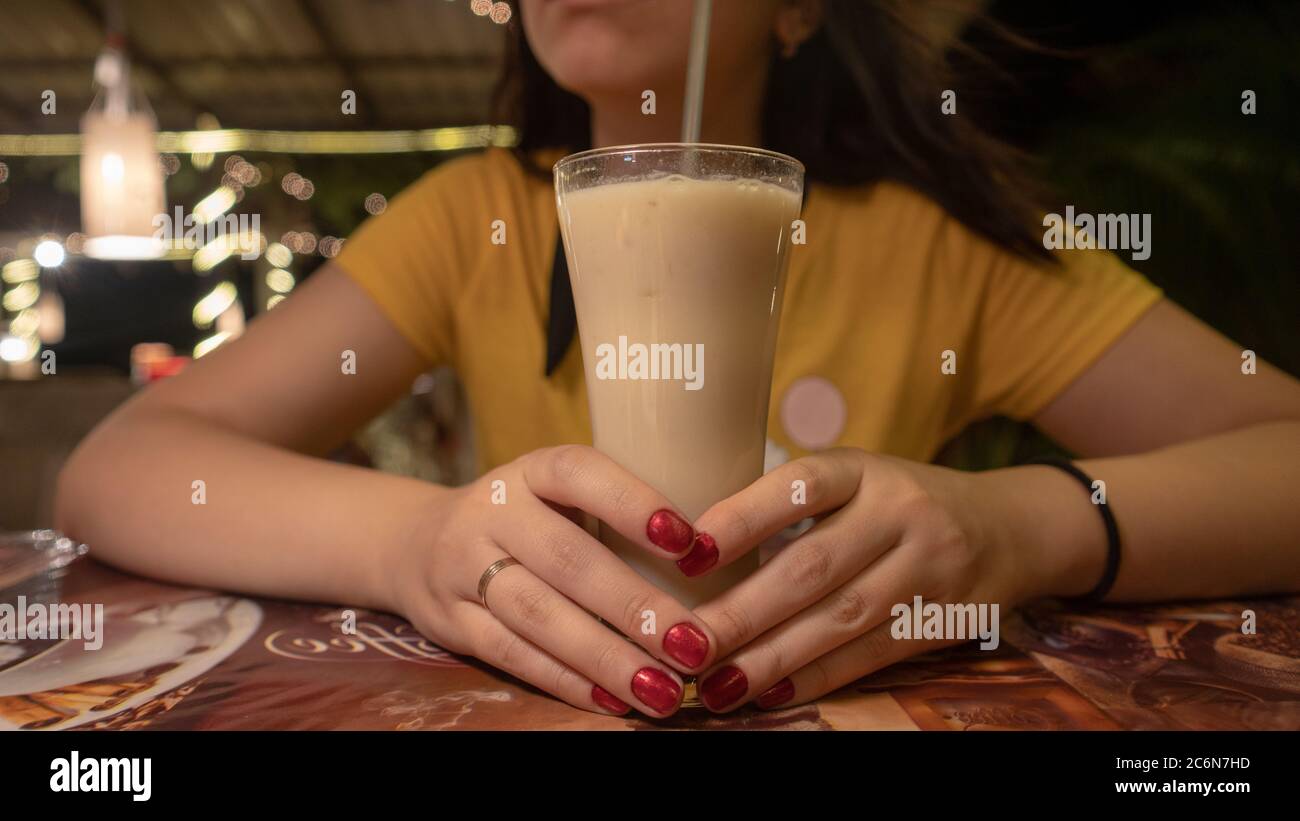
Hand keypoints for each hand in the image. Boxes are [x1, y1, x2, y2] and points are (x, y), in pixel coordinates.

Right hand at [386, 445, 719, 716]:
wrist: (414, 543)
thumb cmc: (525, 520)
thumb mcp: (557, 495)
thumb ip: (616, 514)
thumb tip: (720, 558)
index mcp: (531, 470)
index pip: (580, 473)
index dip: (634, 503)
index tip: (691, 543)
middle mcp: (493, 511)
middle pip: (567, 559)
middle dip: (635, 607)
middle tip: (694, 645)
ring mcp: (464, 566)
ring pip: (537, 614)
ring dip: (605, 656)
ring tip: (662, 690)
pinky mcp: (450, 621)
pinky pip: (512, 654)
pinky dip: (565, 680)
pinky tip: (613, 700)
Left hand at [686, 448, 1075, 711]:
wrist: (1012, 527)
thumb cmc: (898, 503)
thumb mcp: (856, 479)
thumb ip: (791, 506)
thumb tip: (693, 555)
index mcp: (864, 469)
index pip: (800, 485)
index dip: (742, 518)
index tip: (686, 552)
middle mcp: (901, 511)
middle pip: (812, 566)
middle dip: (741, 612)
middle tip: (684, 644)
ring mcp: (930, 567)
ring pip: (840, 619)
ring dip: (772, 658)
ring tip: (716, 683)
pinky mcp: (944, 619)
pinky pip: (872, 654)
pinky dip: (818, 677)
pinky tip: (772, 692)